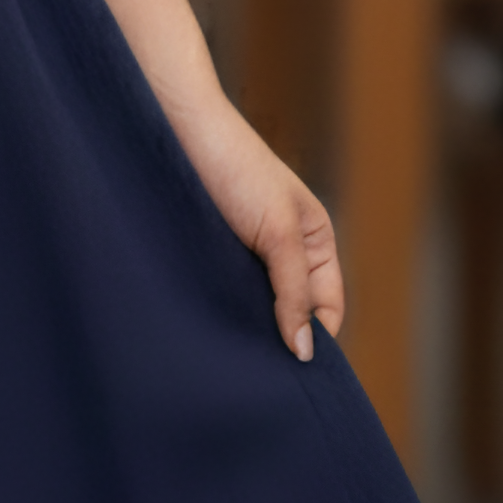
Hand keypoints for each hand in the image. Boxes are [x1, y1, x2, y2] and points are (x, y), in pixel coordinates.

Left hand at [180, 106, 345, 362]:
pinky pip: (223, 293)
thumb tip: (305, 352)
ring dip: (246, 327)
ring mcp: (245, 252)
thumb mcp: (278, 231)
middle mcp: (284, 250)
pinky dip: (220, 310)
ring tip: (232, 358)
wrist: (174, 127)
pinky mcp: (209, 252)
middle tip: (260, 375)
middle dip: (281, 338)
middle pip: (293, 310)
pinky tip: (207, 329)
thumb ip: (293, 291)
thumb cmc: (235, 166)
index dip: (317, 338)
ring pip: (256, 305)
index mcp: (315, 240)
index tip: (295, 373)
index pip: (328, 307)